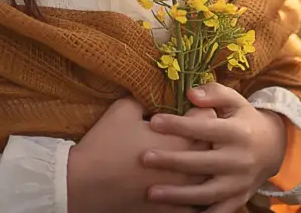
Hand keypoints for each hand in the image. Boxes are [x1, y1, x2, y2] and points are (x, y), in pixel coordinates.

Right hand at [68, 95, 219, 212]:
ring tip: (196, 161)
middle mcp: (189, 167)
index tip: (190, 109)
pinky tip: (187, 189)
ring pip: (208, 179)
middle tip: (194, 133)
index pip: (209, 118)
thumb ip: (147, 100)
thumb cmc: (105, 143)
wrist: (86, 184)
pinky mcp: (172, 211)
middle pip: (214, 148)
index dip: (200, 110)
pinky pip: (195, 205)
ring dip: (204, 168)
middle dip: (206, 138)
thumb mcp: (124, 109)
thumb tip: (157, 98)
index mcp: (181, 139)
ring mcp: (183, 192)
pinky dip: (194, 196)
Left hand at [139, 82, 290, 212]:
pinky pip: (217, 212)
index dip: (179, 125)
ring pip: (207, 193)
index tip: (154, 122)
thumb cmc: (244, 120)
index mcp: (238, 133)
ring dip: (178, 195)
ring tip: (151, 193)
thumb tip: (191, 94)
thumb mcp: (235, 101)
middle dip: (172, 161)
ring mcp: (239, 183)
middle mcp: (239, 160)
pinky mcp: (238, 199)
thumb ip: (214, 94)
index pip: (205, 129)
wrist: (273, 148)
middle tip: (144, 158)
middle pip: (202, 163)